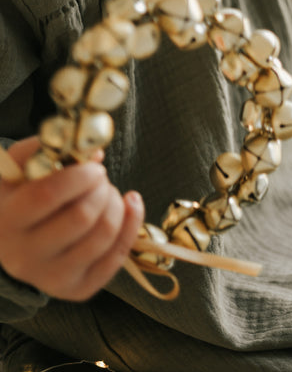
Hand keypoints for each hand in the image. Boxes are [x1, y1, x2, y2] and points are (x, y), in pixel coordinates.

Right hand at [0, 136, 143, 300]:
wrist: (14, 242)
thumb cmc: (21, 195)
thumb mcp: (21, 167)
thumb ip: (51, 150)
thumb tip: (94, 154)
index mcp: (8, 221)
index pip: (47, 196)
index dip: (79, 176)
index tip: (95, 166)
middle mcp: (25, 256)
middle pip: (81, 217)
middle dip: (102, 189)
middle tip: (101, 178)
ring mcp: (51, 278)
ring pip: (103, 236)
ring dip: (116, 205)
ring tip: (109, 193)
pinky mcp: (77, 289)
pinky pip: (117, 258)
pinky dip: (132, 225)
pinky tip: (129, 205)